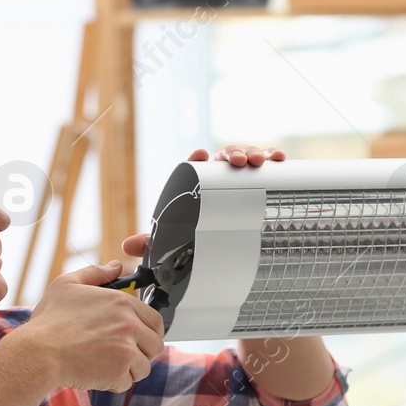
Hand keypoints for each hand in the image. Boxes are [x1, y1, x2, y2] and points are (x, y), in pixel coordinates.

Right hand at [16, 260, 164, 391]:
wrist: (38, 352)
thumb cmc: (50, 321)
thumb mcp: (67, 285)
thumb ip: (95, 274)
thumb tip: (117, 266)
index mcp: (121, 302)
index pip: (155, 320)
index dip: (147, 331)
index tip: (136, 338)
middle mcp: (129, 324)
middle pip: (156, 344)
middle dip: (142, 352)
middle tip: (121, 354)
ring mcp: (126, 349)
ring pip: (144, 366)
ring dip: (128, 369)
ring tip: (105, 364)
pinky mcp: (118, 371)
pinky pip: (127, 382)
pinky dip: (114, 382)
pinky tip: (96, 374)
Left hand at [119, 145, 286, 257]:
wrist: (231, 251)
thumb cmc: (201, 239)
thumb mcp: (178, 239)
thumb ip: (154, 241)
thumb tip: (128, 245)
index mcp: (199, 187)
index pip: (196, 169)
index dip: (196, 159)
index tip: (200, 153)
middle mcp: (220, 179)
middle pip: (223, 158)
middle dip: (231, 154)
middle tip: (237, 163)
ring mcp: (242, 179)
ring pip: (246, 158)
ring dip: (252, 153)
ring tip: (257, 162)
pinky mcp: (261, 183)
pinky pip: (268, 167)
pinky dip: (272, 158)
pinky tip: (278, 158)